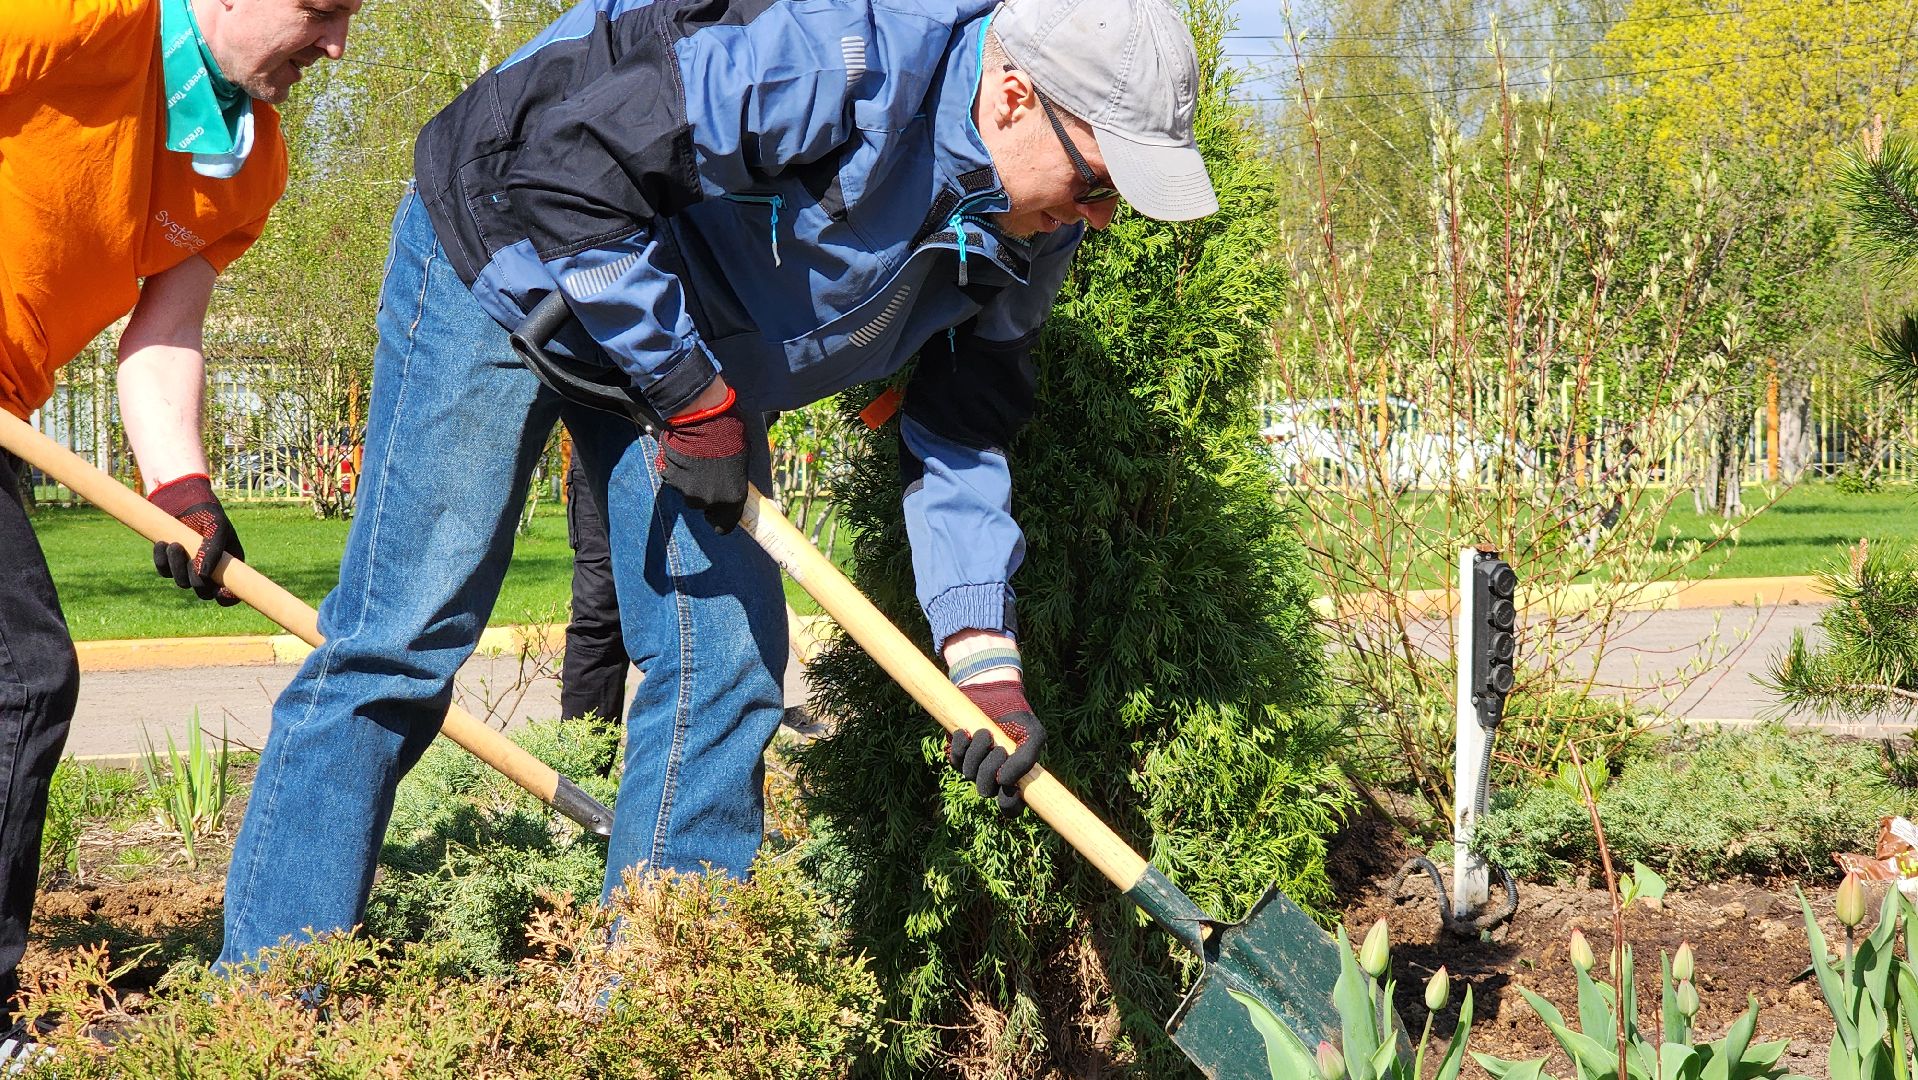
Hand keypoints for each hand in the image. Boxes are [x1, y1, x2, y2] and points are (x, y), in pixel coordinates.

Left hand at [148, 474, 243, 604]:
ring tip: (174, 544)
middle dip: (196, 581)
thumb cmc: (206, 512)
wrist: (180, 498)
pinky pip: (164, 571)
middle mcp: (209, 570)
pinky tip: (162, 543)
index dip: (226, 597)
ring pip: (181, 582)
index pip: (229, 592)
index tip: (220, 591)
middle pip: (203, 592)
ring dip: (176, 566)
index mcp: (228, 565)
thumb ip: (213, 551)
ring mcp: (188, 567)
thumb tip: (203, 575)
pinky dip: (162, 560)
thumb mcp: (217, 528)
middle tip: (191, 562)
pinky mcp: (170, 562)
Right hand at [655, 386, 748, 532]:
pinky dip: (676, 469)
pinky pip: (673, 478)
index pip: (723, 527)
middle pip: (702, 506)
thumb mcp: (741, 462)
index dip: (719, 519)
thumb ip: (733, 481)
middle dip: (704, 492)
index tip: (717, 510)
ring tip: (696, 458)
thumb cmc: (730, 435)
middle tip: (707, 471)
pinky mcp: (670, 477)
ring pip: (686, 491)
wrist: (705, 418)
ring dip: (689, 479)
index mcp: (731, 499)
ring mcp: (686, 490)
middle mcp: (708, 500)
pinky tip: (684, 454)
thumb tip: (729, 485)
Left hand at [946, 680, 1045, 812]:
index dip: (1008, 803)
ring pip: (969, 774)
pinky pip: (954, 760)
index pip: (1010, 809)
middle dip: (990, 767)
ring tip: (984, 732)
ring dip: (977, 751)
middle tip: (998, 747)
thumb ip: (1027, 759)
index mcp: (1015, 779)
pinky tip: (966, 731)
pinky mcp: (957, 755)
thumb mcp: (1032, 734)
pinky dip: (961, 744)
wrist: (992, 691)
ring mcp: (974, 768)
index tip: (1006, 782)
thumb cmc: (1015, 715)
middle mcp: (994, 778)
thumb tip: (1005, 782)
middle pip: (986, 790)